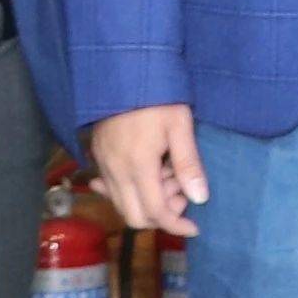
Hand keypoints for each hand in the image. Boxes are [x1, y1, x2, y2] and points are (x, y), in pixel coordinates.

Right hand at [88, 101, 207, 239]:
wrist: (124, 69)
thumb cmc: (158, 96)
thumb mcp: (180, 126)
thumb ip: (189, 164)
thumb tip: (200, 198)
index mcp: (138, 165)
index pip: (155, 212)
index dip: (176, 225)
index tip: (194, 227)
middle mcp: (115, 171)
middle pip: (134, 216)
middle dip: (162, 214)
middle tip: (182, 191)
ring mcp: (102, 164)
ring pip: (121, 204)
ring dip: (147, 202)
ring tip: (168, 175)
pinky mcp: (97, 156)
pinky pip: (110, 188)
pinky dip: (129, 191)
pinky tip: (146, 177)